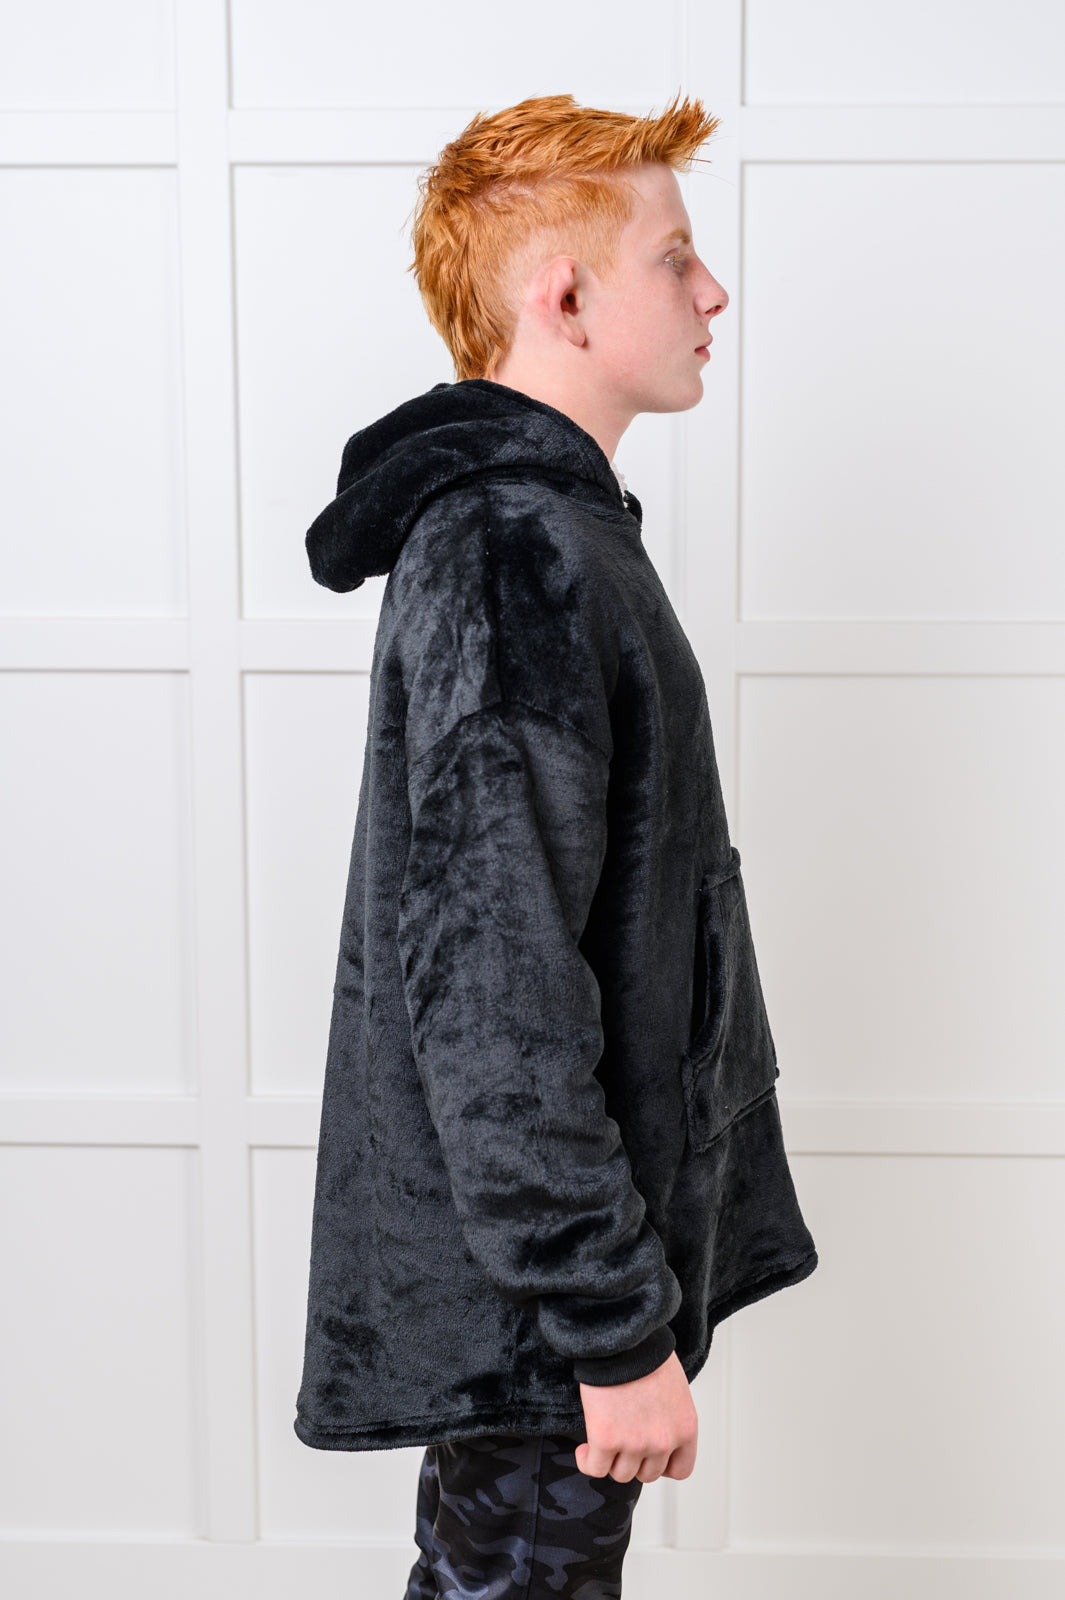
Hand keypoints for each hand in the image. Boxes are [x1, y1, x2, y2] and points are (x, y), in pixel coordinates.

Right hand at [575, 1350, 697, 1483]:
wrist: (623, 1338)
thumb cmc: (646, 1354)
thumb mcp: (674, 1390)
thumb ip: (669, 1419)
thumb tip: (653, 1432)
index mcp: (685, 1429)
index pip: (680, 1470)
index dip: (661, 1465)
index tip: (648, 1453)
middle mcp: (663, 1442)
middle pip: (646, 1474)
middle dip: (633, 1459)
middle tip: (622, 1438)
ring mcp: (635, 1444)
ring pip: (620, 1473)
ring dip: (610, 1459)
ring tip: (602, 1440)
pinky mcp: (605, 1440)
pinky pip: (594, 1468)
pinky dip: (587, 1462)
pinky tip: (584, 1449)